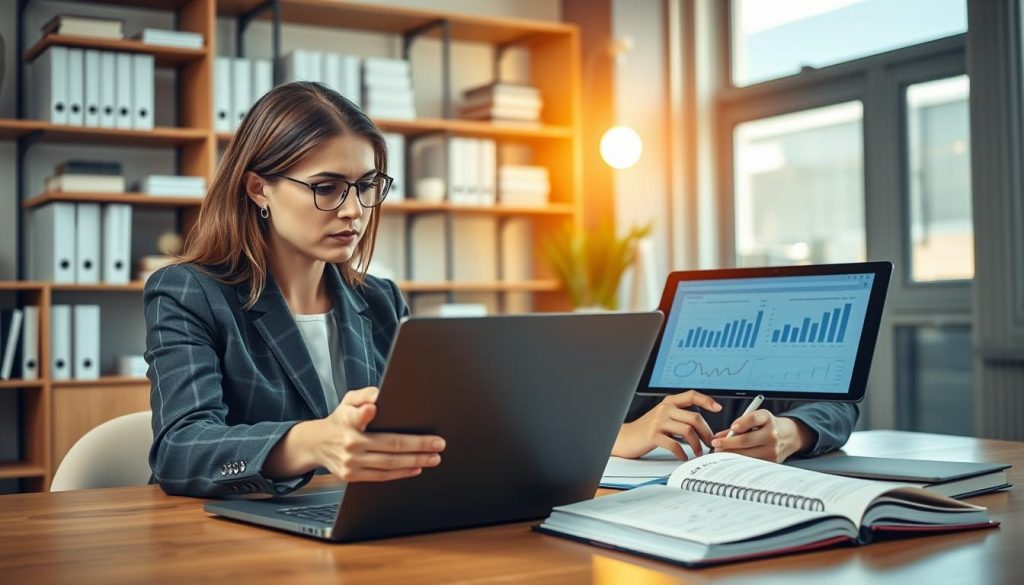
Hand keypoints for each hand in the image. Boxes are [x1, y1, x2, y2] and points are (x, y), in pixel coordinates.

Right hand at [311, 386, 445, 481]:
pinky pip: (381, 476)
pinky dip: (401, 473)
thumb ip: (363, 395)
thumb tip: (378, 396)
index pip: (357, 416)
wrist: (316, 444)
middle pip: (389, 445)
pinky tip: (416, 467)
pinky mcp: (351, 476)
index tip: (372, 408)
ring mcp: (351, 462)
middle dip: (417, 446)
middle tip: (438, 444)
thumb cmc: (339, 420)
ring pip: (388, 464)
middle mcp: (349, 443)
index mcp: (347, 421)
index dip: (365, 413)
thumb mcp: (347, 401)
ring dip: (414, 461)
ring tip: (433, 458)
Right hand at [612, 390, 721, 460]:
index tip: (718, 408)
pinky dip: (682, 453)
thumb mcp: (662, 416)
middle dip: (706, 433)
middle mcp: (664, 409)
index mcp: (668, 402)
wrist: (625, 438)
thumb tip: (701, 425)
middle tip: (709, 443)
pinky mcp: (653, 436)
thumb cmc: (646, 429)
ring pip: (687, 431)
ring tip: (698, 452)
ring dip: (697, 445)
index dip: (706, 400)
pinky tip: (683, 457)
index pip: (691, 395)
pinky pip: (675, 445)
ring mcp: (658, 422)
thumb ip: (678, 416)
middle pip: (694, 418)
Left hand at [710, 411, 814, 462]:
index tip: (732, 427)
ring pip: (747, 454)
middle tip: (715, 444)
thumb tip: (718, 437)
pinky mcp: (772, 461)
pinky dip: (739, 461)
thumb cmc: (766, 426)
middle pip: (747, 440)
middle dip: (728, 443)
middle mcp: (772, 433)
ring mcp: (773, 449)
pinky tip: (730, 459)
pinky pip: (752, 462)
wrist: (789, 435)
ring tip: (719, 453)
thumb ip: (737, 426)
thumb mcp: (755, 419)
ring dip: (731, 454)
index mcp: (767, 418)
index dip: (743, 423)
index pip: (755, 418)